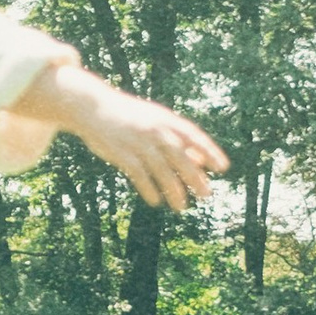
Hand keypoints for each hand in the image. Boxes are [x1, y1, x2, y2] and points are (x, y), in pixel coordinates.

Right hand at [71, 88, 231, 211]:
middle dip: (194, 176)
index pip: (194, 136)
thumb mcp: (156, 122)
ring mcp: (138, 143)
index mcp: (165, 119)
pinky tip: (156, 201)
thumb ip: (179, 140)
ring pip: (161, 170)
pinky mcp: (122, 154)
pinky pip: (139, 176)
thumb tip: (203, 163)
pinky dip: (149, 189)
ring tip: (182, 207)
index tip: (223, 167)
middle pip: (180, 156)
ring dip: (173, 190)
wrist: (92, 107)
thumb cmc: (130, 116)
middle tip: (206, 194)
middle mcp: (154, 130)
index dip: (210, 151)